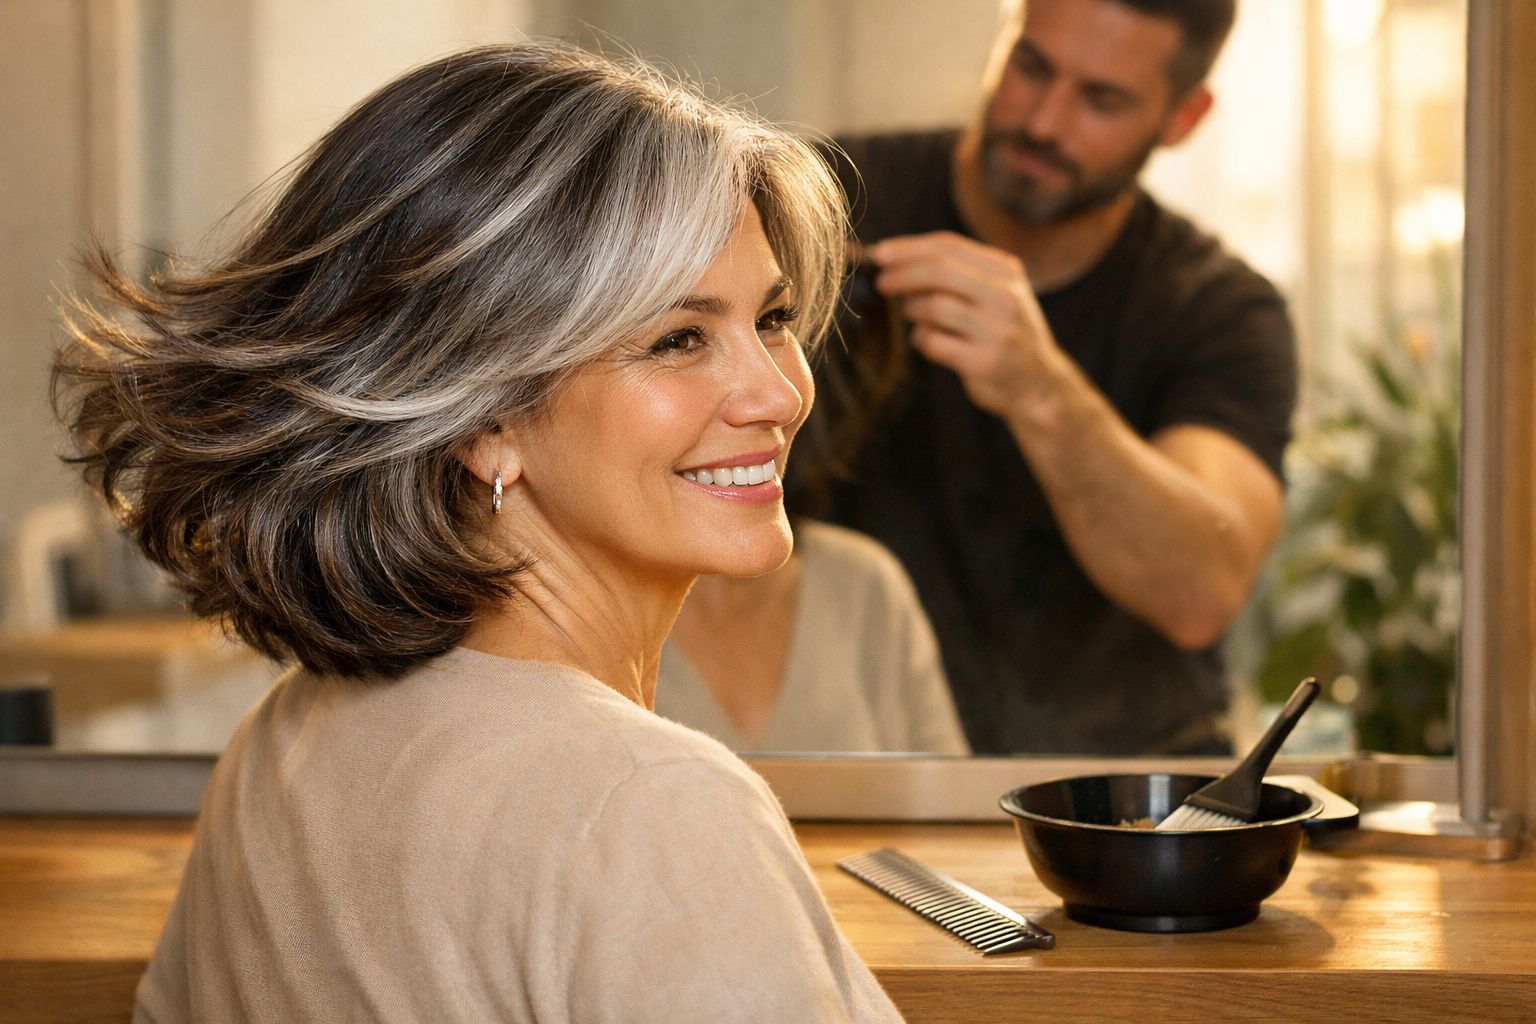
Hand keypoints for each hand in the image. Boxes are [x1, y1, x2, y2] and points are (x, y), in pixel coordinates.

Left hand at [868, 231, 1064, 419]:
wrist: (1039, 384)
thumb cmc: (1003, 332)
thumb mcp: (995, 293)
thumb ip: (957, 274)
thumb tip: (894, 260)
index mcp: (1007, 271)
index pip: (950, 246)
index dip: (909, 248)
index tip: (880, 253)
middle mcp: (1006, 297)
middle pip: (940, 272)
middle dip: (902, 274)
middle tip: (880, 283)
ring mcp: (997, 330)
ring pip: (934, 307)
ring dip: (912, 310)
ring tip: (912, 314)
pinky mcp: (984, 363)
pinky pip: (934, 343)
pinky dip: (921, 339)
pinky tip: (927, 340)